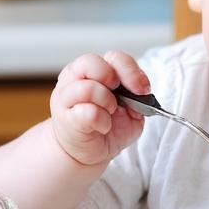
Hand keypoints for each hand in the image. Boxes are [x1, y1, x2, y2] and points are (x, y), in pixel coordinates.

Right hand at [50, 51, 149, 166]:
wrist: (88, 152)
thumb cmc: (107, 126)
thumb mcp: (132, 112)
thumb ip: (138, 100)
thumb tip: (140, 93)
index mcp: (94, 70)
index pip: (113, 57)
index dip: (130, 70)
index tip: (142, 89)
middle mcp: (75, 77)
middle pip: (90, 62)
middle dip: (112, 79)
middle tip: (119, 98)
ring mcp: (67, 97)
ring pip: (87, 88)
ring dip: (107, 103)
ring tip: (109, 113)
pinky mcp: (66, 117)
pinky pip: (88, 113)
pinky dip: (102, 122)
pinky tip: (102, 126)